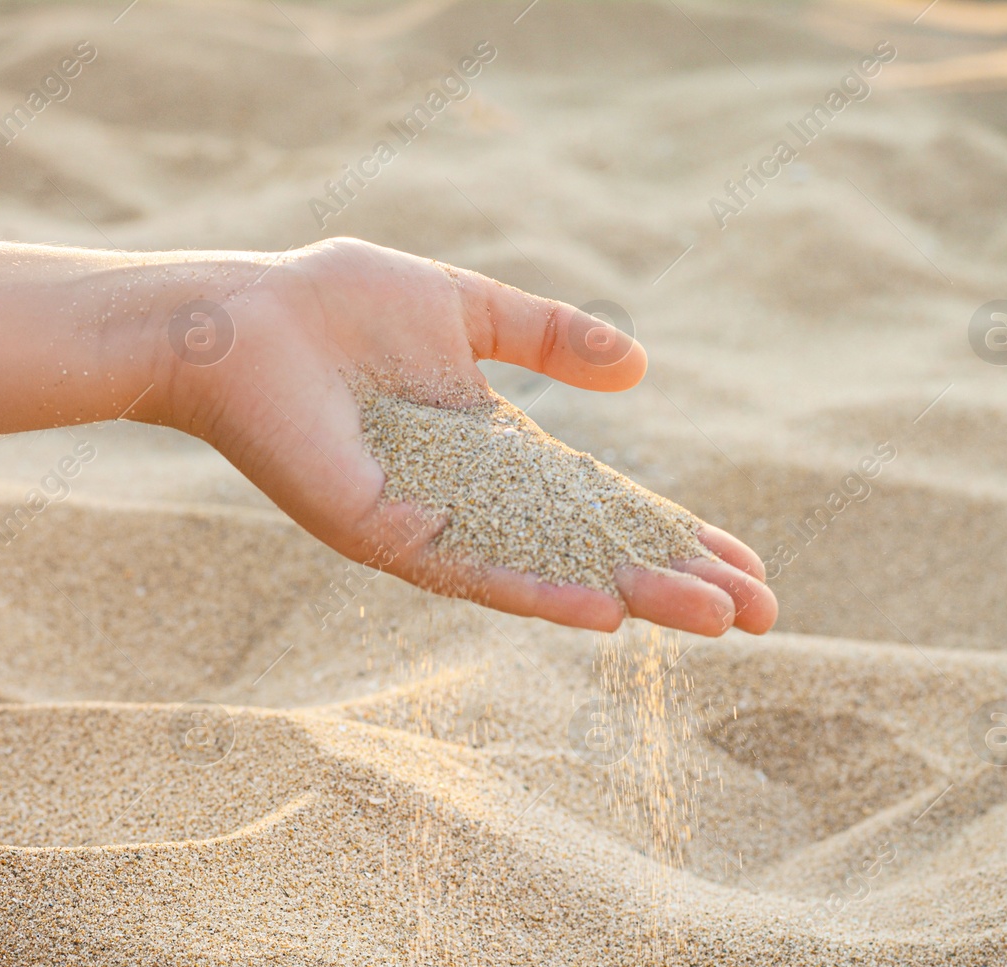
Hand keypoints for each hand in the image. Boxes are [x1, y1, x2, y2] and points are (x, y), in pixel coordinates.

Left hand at [153, 238, 776, 636]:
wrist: (244, 318)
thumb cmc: (339, 306)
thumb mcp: (468, 310)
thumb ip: (550, 336)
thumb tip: (640, 370)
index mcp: (496, 454)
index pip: (603, 506)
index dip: (674, 532)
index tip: (748, 563)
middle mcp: (474, 504)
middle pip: (593, 552)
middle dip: (677, 581)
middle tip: (762, 615)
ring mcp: (434, 526)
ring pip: (550, 573)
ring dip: (633, 596)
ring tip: (714, 619)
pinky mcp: (387, 533)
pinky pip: (474, 571)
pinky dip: (541, 594)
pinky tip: (605, 614)